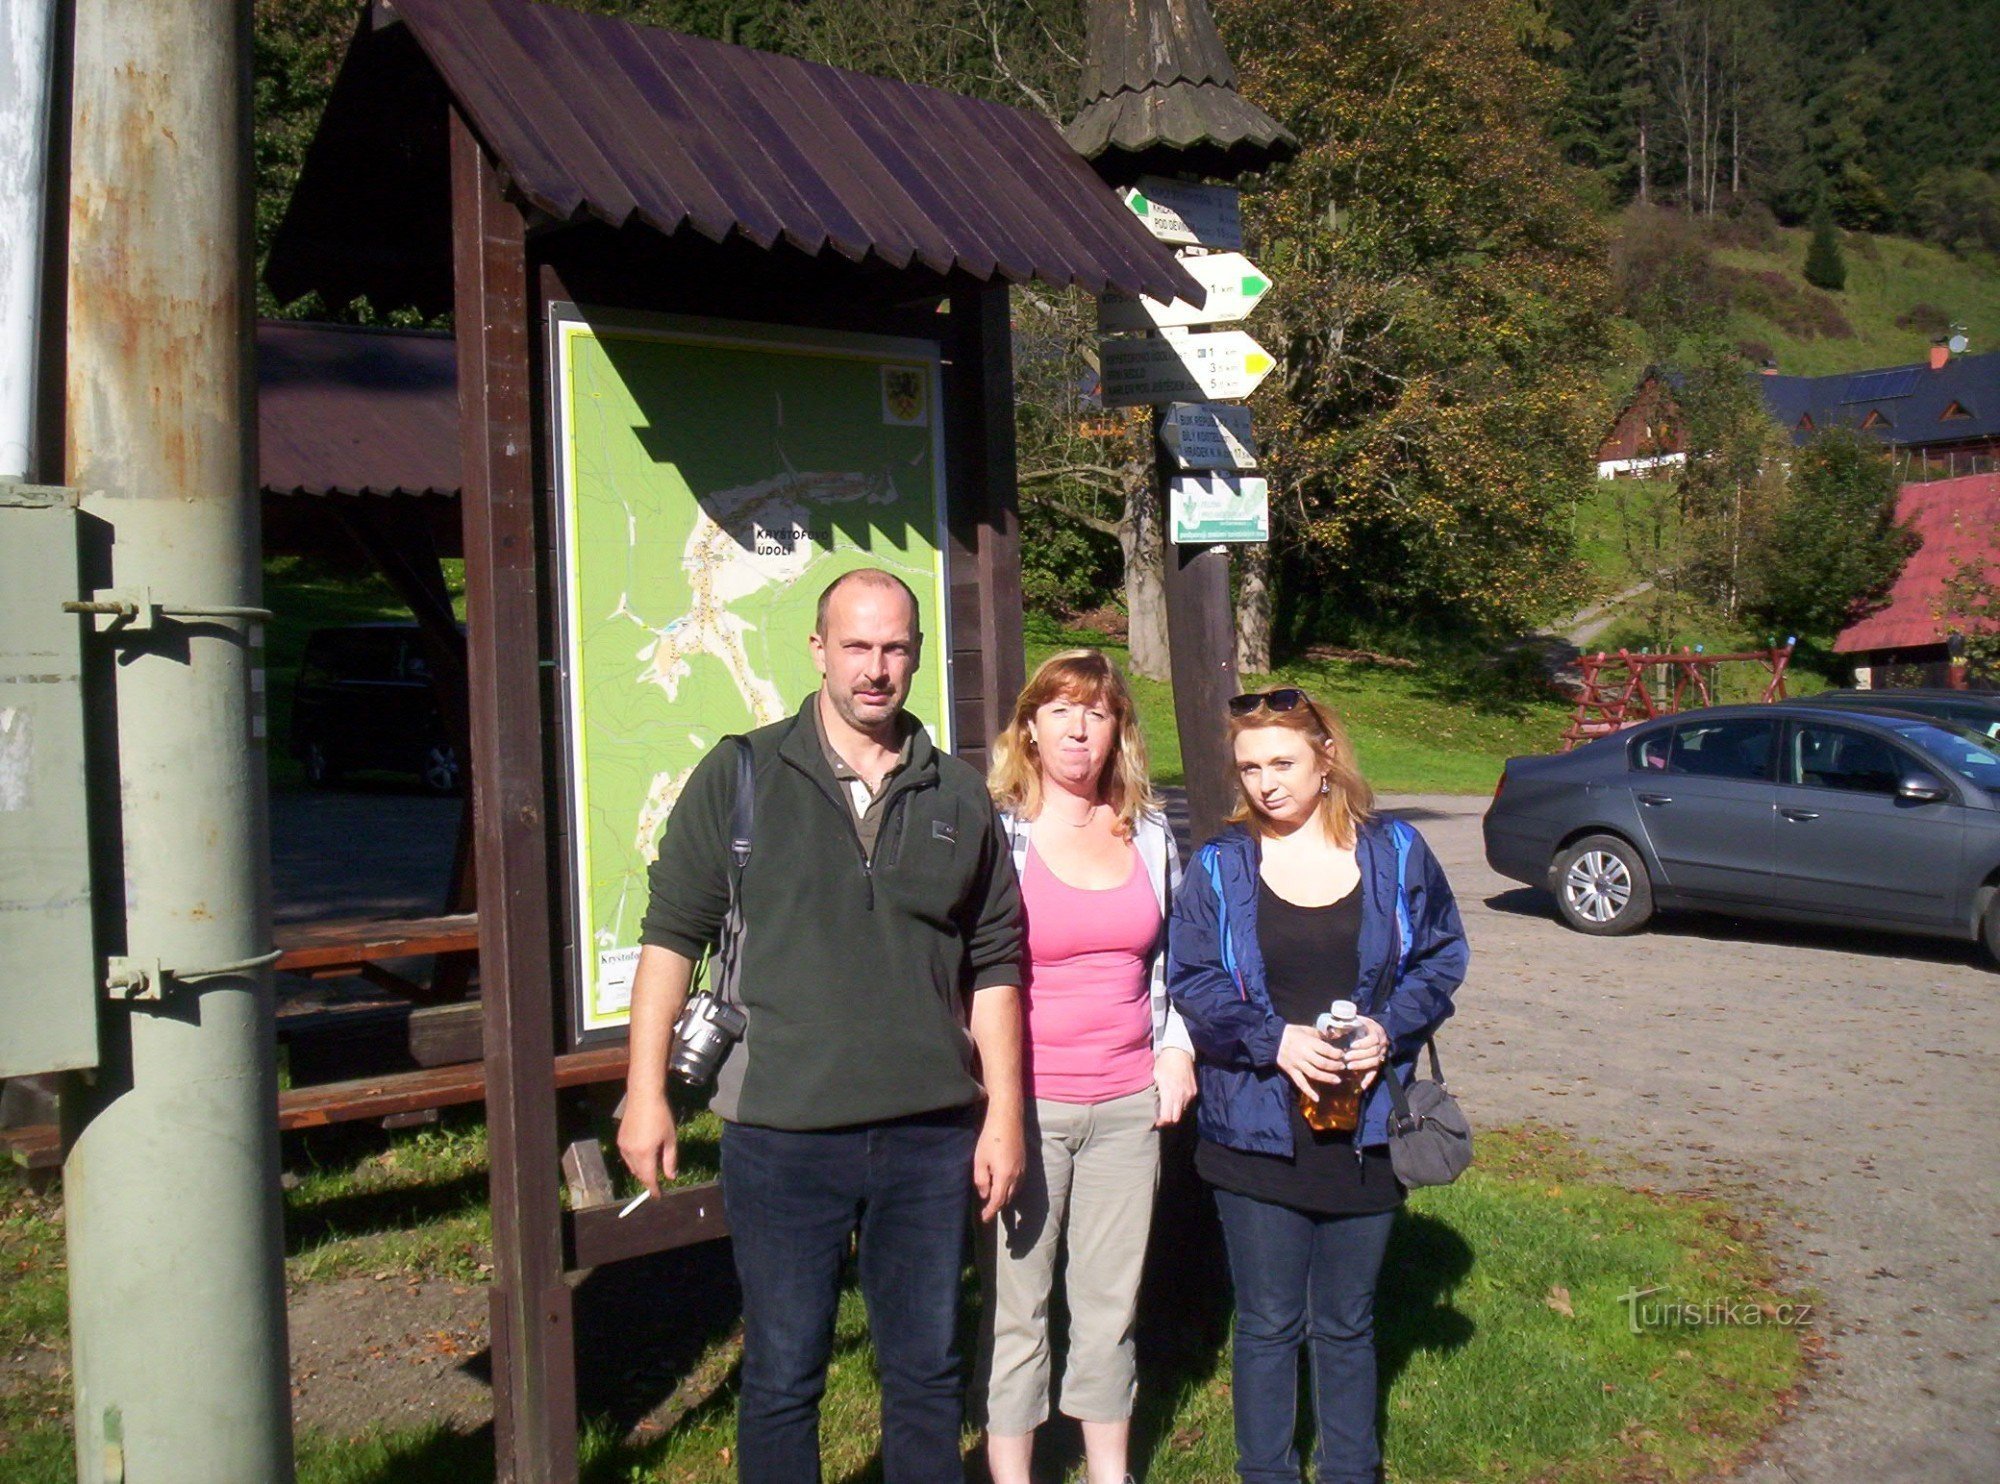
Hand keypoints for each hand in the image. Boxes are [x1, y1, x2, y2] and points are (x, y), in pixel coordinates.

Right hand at [615, 1091, 678, 1197]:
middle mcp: (631, 1153)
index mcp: (645, 1153)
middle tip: (658, 1181)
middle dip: (648, 1179)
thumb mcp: (670, 1139)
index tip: (658, 1196)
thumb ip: (670, 1160)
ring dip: (641, 1170)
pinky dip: (634, 1161)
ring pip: (632, 1167)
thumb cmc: (661, 1116)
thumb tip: (671, 1177)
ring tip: (652, 1166)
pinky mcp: (619, 1140)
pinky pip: (627, 1157)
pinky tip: (644, 1154)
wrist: (643, 1097)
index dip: (653, 1189)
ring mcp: (623, 1146)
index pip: (649, 1178)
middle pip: (639, 1174)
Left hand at [973, 1104, 1024, 1221]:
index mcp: (1004, 1177)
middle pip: (1007, 1199)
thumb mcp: (980, 1160)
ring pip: (1014, 1192)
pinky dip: (1011, 1190)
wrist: (1008, 1119)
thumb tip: (985, 1195)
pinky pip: (1019, 1184)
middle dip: (998, 1207)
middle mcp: (1017, 1176)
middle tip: (987, 1212)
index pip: (997, 1201)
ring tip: (994, 1201)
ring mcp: (1023, 1170)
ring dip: (1005, 1198)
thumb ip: (981, 1180)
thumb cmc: (990, 1138)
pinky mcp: (1025, 1164)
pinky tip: (1004, 1187)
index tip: (984, 1219)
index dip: (990, 1212)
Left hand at [1154, 1048, 1197, 1126]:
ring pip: (1182, 1111)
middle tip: (1163, 1117)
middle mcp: (1181, 1096)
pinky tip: (1177, 1098)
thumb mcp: (1156, 1076)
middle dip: (1169, 1120)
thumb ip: (1158, 1092)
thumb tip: (1158, 1104)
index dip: (1162, 1122)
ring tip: (1169, 1106)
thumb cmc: (1165, 1063)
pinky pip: (1188, 1103)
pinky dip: (1182, 1103)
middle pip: (1176, 1118)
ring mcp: (1189, 1094)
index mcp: (1169, 1092)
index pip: (1167, 1116)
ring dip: (1176, 1111)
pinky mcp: (1194, 1091)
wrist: (1180, 1052)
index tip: (1157, 1122)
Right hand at [1276, 1023, 1345, 1100]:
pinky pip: (1301, 1083)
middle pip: (1322, 1063)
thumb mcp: (1306, 1029)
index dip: (1336, 1053)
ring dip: (1327, 1078)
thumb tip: (1332, 1039)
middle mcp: (1304, 1054)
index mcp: (1308, 1043)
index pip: (1326, 1050)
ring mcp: (1298, 1064)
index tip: (1342, 1055)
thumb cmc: (1292, 1033)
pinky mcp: (1292, 1072)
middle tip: (1342, 1067)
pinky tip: (1316, 1099)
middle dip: (1335, 1066)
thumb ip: (1318, 1035)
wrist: (1273, 1040)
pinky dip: (1308, 1092)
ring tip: (1337, 1080)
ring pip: (1314, 1074)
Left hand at [1344, 1017, 1389, 1091]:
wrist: (1376, 1030)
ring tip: (1349, 1066)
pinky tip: (1362, 1086)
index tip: (1351, 1046)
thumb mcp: (1358, 1020)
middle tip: (1346, 1057)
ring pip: (1374, 1062)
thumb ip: (1349, 1023)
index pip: (1373, 1040)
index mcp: (1377, 1032)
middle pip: (1373, 1052)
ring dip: (1362, 1065)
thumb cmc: (1362, 1024)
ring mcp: (1381, 1055)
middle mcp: (1382, 1044)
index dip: (1362, 1044)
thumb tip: (1333, 1023)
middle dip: (1359, 1056)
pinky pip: (1376, 1072)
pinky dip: (1369, 1079)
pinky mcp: (1379, 1064)